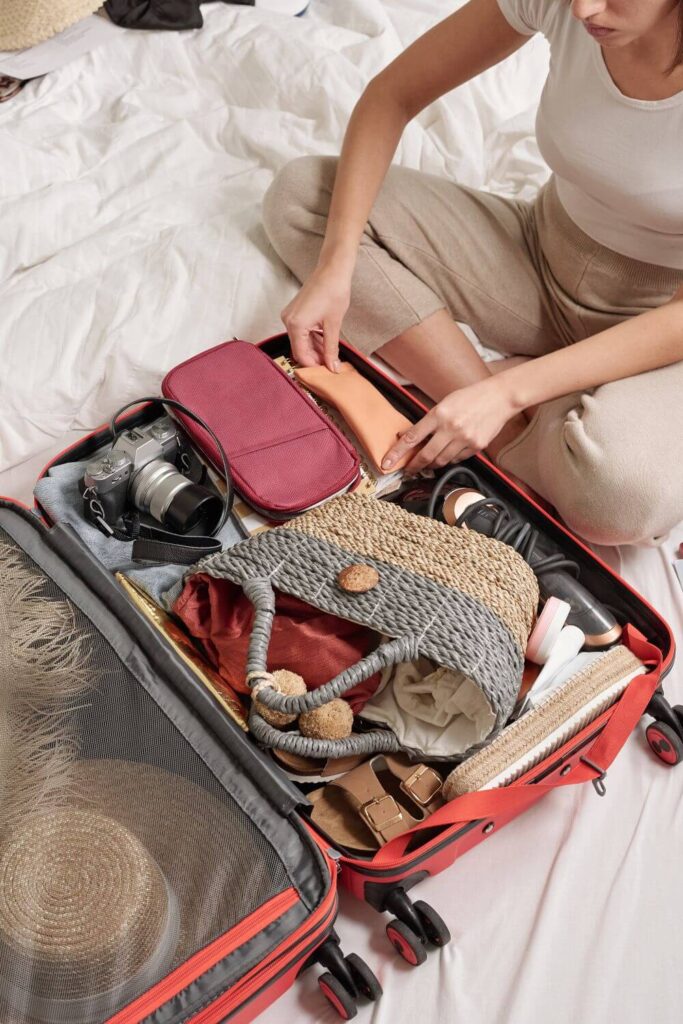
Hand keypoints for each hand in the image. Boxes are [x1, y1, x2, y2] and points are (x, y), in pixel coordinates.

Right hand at [281, 264, 351, 370]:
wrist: (332, 270)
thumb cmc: (334, 292)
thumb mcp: (334, 325)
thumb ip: (331, 348)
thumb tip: (333, 367)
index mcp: (295, 325)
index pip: (301, 355)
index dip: (314, 366)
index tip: (327, 371)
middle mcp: (288, 321)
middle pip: (299, 349)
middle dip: (314, 358)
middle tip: (331, 364)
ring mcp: (290, 316)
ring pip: (300, 341)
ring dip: (314, 349)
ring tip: (330, 353)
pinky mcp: (294, 312)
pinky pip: (301, 332)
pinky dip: (311, 338)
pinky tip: (324, 342)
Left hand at [381, 377, 518, 472]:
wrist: (500, 397)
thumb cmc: (470, 397)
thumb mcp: (445, 403)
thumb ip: (430, 421)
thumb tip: (413, 438)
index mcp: (439, 414)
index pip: (411, 438)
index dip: (397, 453)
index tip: (386, 463)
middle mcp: (451, 428)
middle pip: (426, 456)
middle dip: (414, 466)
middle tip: (408, 470)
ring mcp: (465, 439)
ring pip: (441, 461)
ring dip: (431, 464)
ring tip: (427, 463)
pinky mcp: (476, 446)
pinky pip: (457, 459)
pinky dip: (450, 459)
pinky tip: (449, 453)